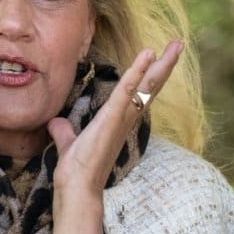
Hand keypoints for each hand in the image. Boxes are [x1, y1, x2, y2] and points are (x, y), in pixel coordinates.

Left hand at [46, 41, 182, 233]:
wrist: (77, 189)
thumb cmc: (77, 171)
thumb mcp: (68, 143)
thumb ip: (64, 131)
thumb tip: (55, 122)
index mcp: (118, 121)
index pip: (139, 93)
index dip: (150, 74)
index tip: (160, 55)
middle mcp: (126, 119)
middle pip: (151, 87)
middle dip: (165, 65)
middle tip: (179, 43)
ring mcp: (121, 119)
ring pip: (146, 86)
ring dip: (161, 64)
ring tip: (175, 45)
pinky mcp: (112, 120)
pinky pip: (127, 91)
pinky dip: (137, 72)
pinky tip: (148, 55)